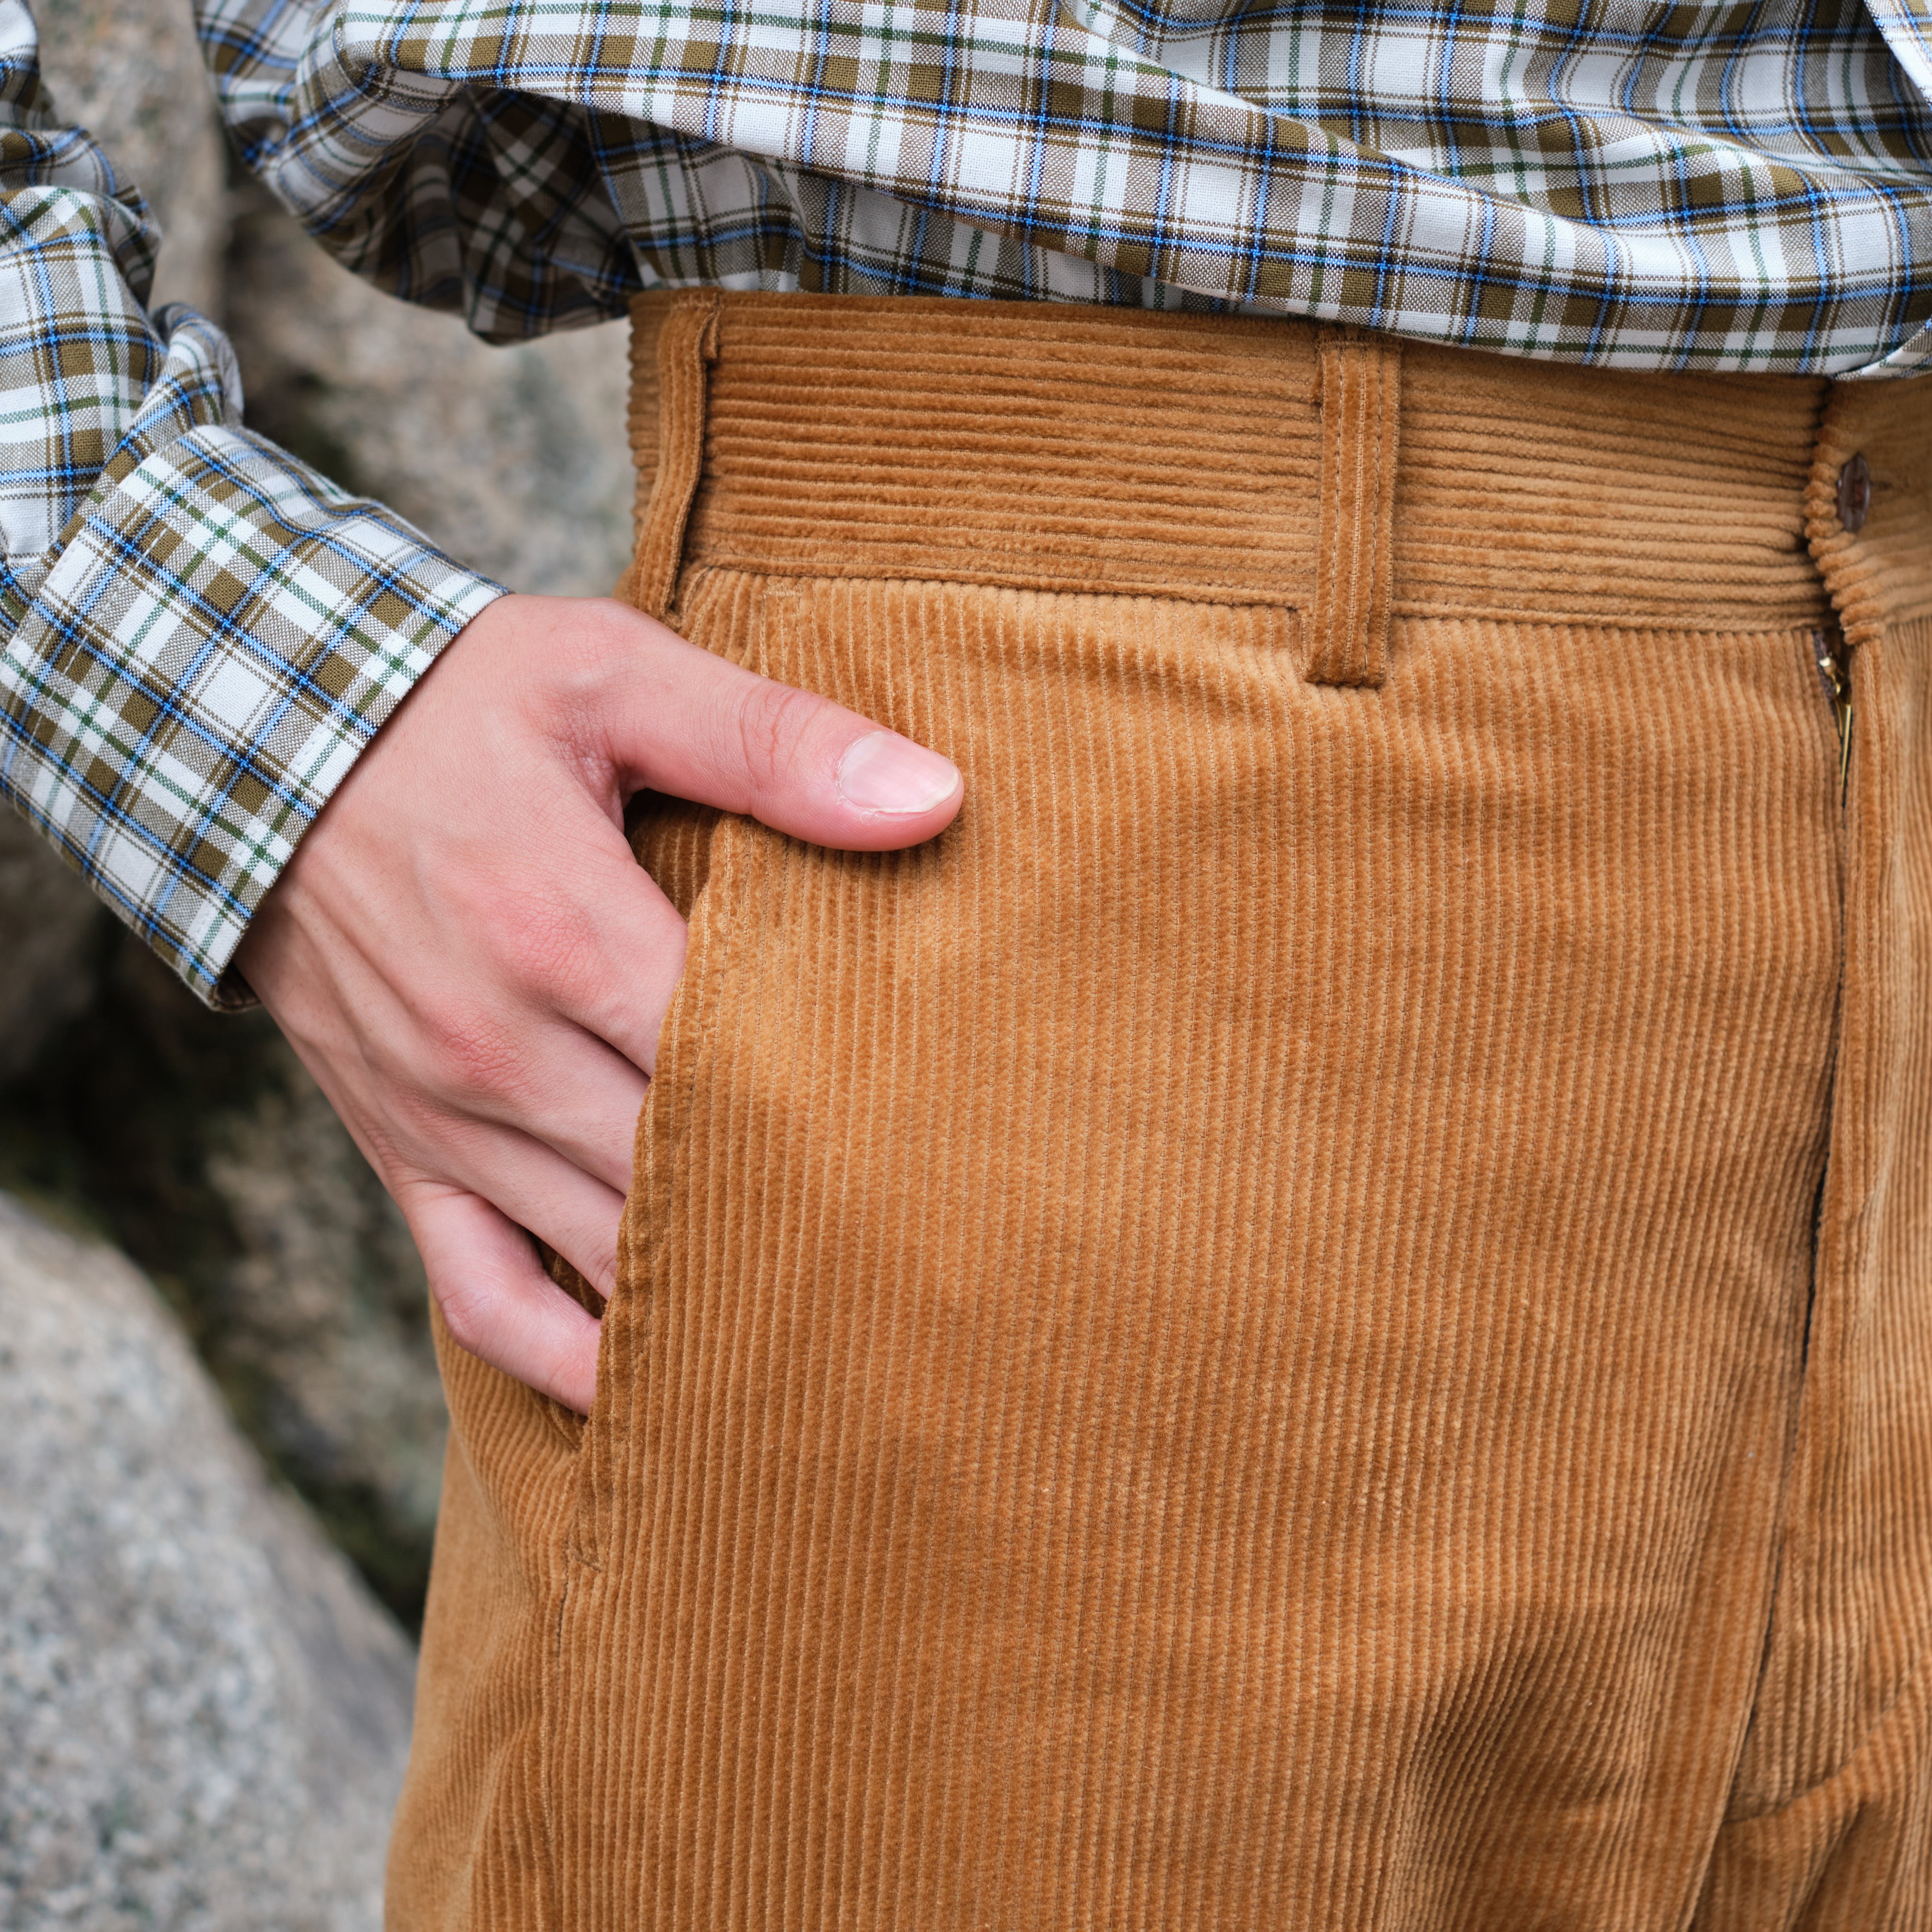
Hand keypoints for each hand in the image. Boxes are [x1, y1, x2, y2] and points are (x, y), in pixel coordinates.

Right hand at [234, 593, 962, 1412]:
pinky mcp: (402, 1153)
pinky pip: (483, 1299)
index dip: (850, 1103)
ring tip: (831, 1323)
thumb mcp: (608, 673)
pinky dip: (562, 1359)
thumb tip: (932, 796)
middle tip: (924, 1243)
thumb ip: (770, 741)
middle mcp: (505, 1053)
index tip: (948, 1127)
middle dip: (801, 1208)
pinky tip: (647, 1390)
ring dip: (708, 1295)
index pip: (745, 1065)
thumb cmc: (443, 698)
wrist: (244, 736)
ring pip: (604, 1252)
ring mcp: (447, 1119)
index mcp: (569, 935)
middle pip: (687, 1173)